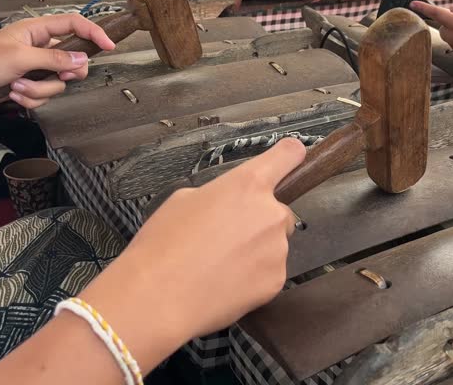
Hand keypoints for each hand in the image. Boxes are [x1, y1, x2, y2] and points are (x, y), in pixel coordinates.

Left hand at [0, 14, 114, 107]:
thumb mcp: (19, 58)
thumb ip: (54, 57)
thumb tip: (82, 58)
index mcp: (35, 30)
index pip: (73, 24)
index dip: (94, 33)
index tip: (109, 46)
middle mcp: (37, 46)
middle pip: (71, 59)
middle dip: (61, 74)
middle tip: (56, 75)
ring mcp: (33, 66)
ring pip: (57, 82)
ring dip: (39, 90)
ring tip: (16, 87)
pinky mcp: (26, 83)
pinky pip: (43, 94)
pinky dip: (31, 99)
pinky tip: (13, 95)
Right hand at [80, 138, 305, 353]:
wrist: (158, 297)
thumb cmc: (163, 242)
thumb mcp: (183, 200)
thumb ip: (218, 196)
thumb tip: (226, 207)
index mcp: (248, 185)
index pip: (287, 156)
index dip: (290, 155)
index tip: (294, 155)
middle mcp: (271, 213)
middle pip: (279, 212)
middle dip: (260, 222)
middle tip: (225, 238)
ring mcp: (278, 250)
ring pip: (273, 245)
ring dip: (255, 251)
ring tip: (218, 266)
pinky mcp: (276, 281)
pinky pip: (269, 273)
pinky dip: (253, 278)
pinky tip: (224, 284)